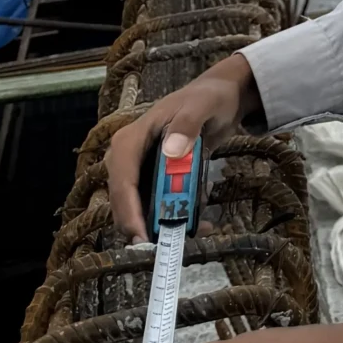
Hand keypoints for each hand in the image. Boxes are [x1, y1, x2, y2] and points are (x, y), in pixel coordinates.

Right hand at [106, 54, 263, 237]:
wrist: (220, 97)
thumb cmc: (207, 98)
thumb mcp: (201, 106)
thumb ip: (188, 125)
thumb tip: (172, 152)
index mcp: (131, 139)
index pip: (122, 180)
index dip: (128, 209)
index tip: (141, 235)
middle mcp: (129, 158)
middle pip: (127, 200)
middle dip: (144, 224)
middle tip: (169, 245)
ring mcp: (142, 170)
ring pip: (143, 206)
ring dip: (165, 223)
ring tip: (197, 230)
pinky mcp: (157, 179)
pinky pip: (160, 203)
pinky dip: (178, 214)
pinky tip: (202, 220)